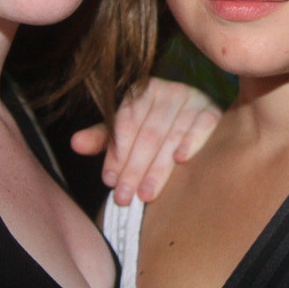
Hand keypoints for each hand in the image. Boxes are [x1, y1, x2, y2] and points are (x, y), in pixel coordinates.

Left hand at [69, 78, 219, 204]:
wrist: (195, 120)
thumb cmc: (154, 128)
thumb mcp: (126, 131)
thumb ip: (103, 138)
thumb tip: (75, 143)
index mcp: (142, 90)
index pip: (126, 122)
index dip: (116, 153)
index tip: (110, 180)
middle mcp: (168, 90)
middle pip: (148, 133)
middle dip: (134, 168)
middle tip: (125, 197)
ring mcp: (193, 98)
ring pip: (171, 135)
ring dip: (158, 167)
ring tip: (146, 194)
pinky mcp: (212, 110)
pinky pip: (203, 126)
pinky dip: (192, 142)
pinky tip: (181, 160)